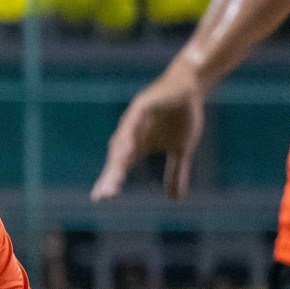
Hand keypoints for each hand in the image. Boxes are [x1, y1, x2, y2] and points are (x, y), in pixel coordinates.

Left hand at [92, 65, 205, 201]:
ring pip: (123, 141)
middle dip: (111, 176)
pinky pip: (134, 121)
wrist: (190, 89)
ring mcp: (134, 118)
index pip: (119, 166)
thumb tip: (174, 199)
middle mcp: (129, 133)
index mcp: (136, 145)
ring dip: (119, 159)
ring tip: (114, 177)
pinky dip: (130, 133)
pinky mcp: (142, 105)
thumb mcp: (182, 150)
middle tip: (105, 195)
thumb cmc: (182, 118)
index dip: (110, 181)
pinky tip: (128, 147)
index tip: (99, 198)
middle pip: (117, 157)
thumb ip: (176, 173)